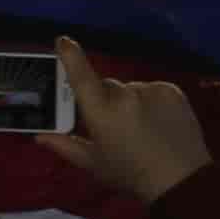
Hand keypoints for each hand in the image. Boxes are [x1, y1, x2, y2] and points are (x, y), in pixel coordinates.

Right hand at [68, 55, 216, 208]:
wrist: (179, 179)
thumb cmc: (130, 174)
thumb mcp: (93, 164)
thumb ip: (65, 146)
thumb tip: (40, 136)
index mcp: (102, 112)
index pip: (82, 77)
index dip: (71, 57)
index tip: (63, 40)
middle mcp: (125, 94)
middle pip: (106, 86)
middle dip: (104, 100)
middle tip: (112, 126)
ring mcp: (150, 89)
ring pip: (130, 89)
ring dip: (129, 101)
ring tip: (140, 130)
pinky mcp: (171, 89)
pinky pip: (152, 90)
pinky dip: (150, 102)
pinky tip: (157, 123)